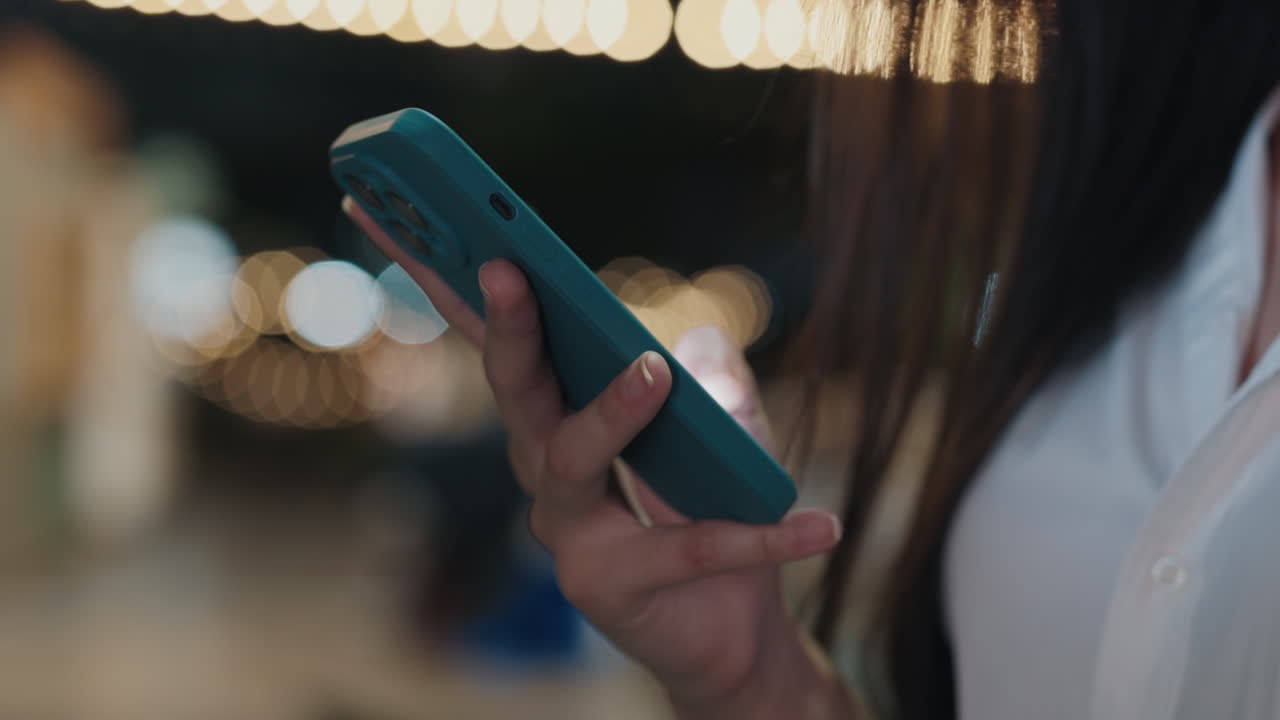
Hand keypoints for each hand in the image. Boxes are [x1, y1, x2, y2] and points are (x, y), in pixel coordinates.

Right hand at [344, 198, 843, 712]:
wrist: (730, 628)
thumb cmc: (710, 515)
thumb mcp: (722, 434)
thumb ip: (716, 385)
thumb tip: (703, 341)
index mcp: (560, 425)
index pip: (505, 348)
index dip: (453, 286)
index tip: (415, 215)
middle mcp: (548, 476)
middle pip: (518, 394)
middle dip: (510, 330)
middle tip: (511, 269)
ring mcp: (570, 536)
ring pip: (571, 460)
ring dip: (610, 412)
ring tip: (654, 371)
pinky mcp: (614, 587)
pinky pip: (691, 548)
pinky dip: (760, 536)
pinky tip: (821, 522)